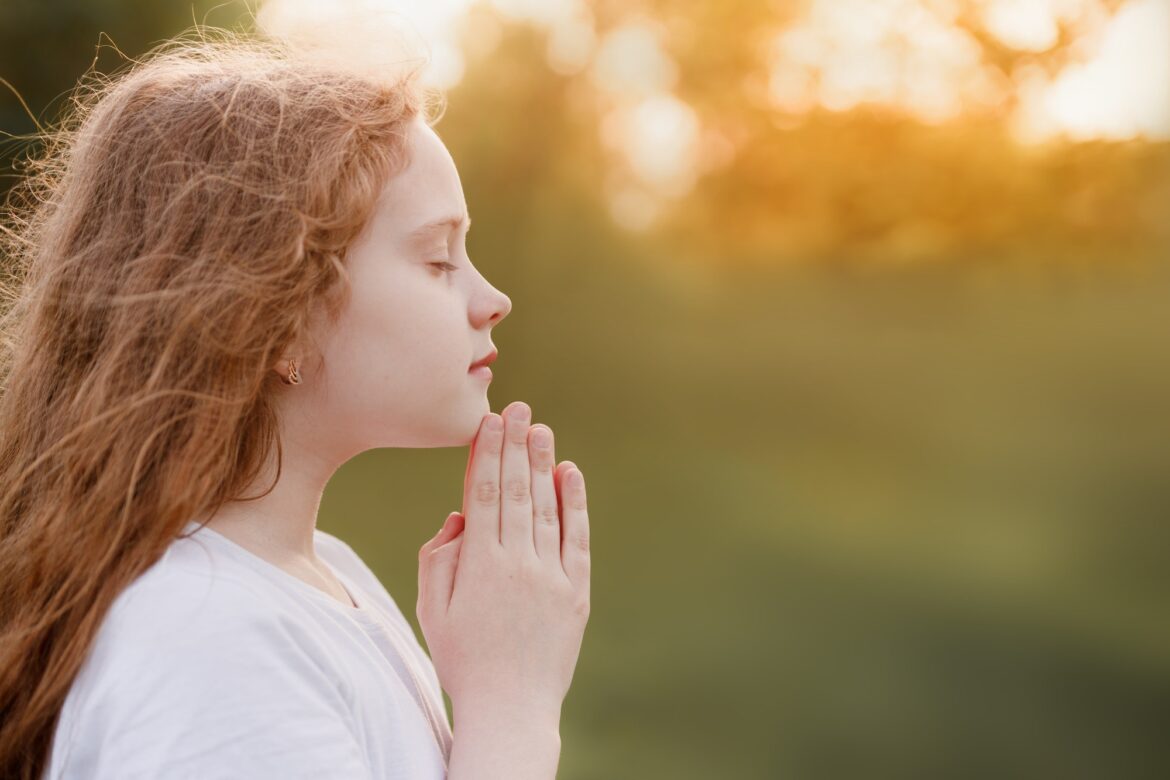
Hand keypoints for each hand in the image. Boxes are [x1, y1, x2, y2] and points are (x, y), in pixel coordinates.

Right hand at [416, 401, 590, 719]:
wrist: (510, 708)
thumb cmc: (463, 659)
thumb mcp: (431, 610)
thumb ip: (439, 558)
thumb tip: (460, 515)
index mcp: (479, 566)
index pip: (484, 494)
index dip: (486, 454)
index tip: (488, 423)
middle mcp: (518, 564)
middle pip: (517, 491)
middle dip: (515, 445)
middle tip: (516, 407)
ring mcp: (551, 577)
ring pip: (546, 507)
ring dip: (543, 463)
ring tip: (540, 427)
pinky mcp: (576, 592)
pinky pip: (576, 538)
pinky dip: (574, 503)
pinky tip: (570, 473)